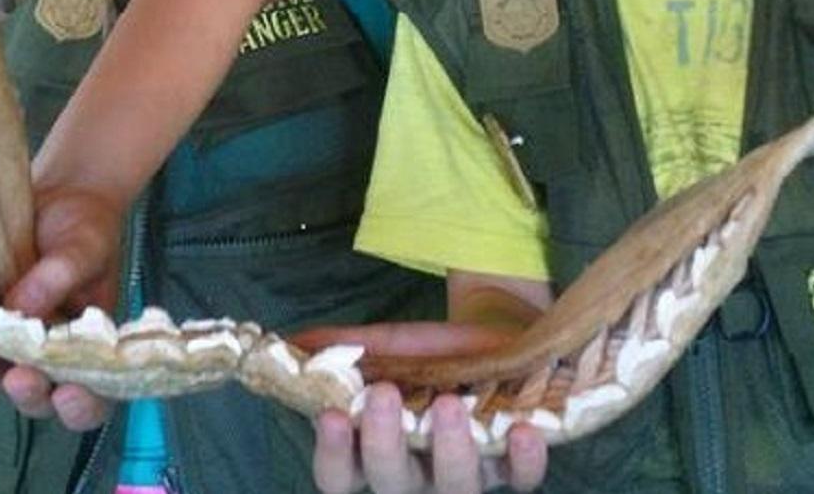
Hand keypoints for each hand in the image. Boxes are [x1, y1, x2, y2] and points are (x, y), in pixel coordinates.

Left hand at [0, 185, 124, 431]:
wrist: (61, 195)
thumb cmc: (86, 228)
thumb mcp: (83, 248)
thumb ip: (57, 279)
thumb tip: (19, 311)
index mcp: (91, 349)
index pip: (92, 396)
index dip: (81, 407)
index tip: (68, 394)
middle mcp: (50, 355)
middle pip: (37, 396)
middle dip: (26, 392)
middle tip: (18, 377)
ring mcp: (11, 341)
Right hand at [303, 323, 547, 493]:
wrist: (492, 334)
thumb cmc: (429, 354)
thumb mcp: (386, 346)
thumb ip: (341, 348)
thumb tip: (290, 342)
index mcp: (376, 454)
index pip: (340, 479)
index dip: (333, 456)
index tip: (331, 415)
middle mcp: (418, 476)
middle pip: (392, 485)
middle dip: (384, 444)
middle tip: (385, 395)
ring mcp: (468, 473)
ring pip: (455, 489)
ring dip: (450, 452)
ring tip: (447, 404)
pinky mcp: (513, 462)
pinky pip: (522, 480)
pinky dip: (523, 461)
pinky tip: (522, 431)